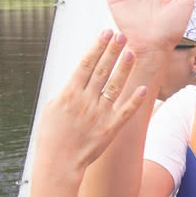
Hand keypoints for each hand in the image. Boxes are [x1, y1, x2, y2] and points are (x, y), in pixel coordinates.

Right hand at [32, 32, 148, 178]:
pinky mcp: (110, 129)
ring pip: (115, 86)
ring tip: (131, 53)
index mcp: (69, 93)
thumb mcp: (53, 108)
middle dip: (112, 51)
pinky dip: (134, 101)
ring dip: (124, 69)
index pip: (86, 64)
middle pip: (102, 70)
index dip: (97, 47)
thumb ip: (68, 91)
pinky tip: (143, 88)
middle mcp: (86, 101)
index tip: (106, 33)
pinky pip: (125, 112)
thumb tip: (79, 77)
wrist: (58, 164)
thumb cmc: (52, 136)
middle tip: (122, 35)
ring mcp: (99, 115)